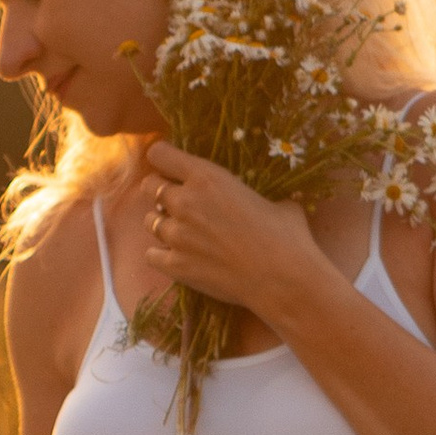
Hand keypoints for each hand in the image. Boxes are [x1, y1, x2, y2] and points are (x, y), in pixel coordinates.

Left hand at [137, 139, 312, 317]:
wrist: (283, 279)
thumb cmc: (286, 235)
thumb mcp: (272, 200)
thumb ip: (251, 195)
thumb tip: (261, 201)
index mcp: (206, 177)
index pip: (160, 154)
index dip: (163, 160)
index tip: (170, 168)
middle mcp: (185, 202)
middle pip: (149, 186)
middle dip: (160, 192)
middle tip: (178, 203)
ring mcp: (176, 235)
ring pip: (149, 221)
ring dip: (162, 223)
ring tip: (182, 233)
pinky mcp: (175, 265)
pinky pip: (150, 254)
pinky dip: (161, 255)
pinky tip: (178, 257)